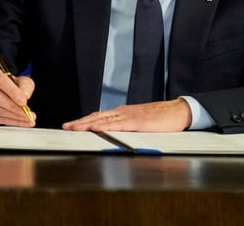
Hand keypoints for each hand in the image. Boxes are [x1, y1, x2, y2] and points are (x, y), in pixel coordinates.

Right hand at [0, 65, 35, 126]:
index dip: (12, 92)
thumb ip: (25, 86)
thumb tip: (25, 96)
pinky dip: (10, 122)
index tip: (24, 101)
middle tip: (27, 113)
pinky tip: (20, 121)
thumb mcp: (21, 81)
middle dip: (14, 107)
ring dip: (14, 117)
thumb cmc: (10, 86)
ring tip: (27, 118)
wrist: (0, 93)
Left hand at [61, 99, 191, 131]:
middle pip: (97, 116)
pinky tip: (96, 128)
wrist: (178, 111)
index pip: (99, 116)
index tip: (71, 125)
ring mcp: (129, 116)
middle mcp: (122, 112)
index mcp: (122, 112)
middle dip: (80, 122)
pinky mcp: (138, 122)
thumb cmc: (161, 118)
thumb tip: (113, 133)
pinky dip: (105, 126)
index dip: (84, 120)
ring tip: (74, 128)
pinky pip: (118, 124)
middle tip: (65, 127)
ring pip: (104, 119)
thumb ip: (127, 125)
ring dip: (87, 124)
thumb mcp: (140, 121)